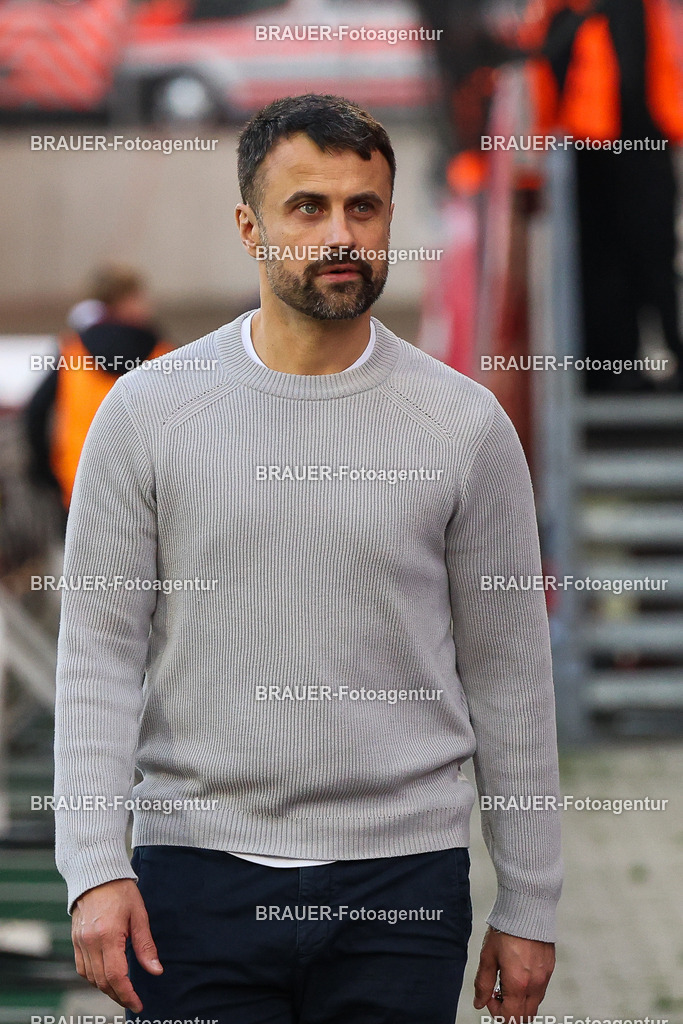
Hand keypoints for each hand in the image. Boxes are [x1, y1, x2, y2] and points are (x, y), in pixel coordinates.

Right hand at [71, 878, 162, 1011]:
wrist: (97, 874)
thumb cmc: (121, 891)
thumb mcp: (139, 915)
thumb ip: (146, 945)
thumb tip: (156, 970)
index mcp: (108, 935)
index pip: (116, 975)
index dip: (127, 994)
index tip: (138, 1003)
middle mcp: (90, 942)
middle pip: (102, 981)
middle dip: (118, 995)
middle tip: (133, 1000)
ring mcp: (80, 942)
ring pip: (90, 978)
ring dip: (106, 988)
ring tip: (122, 990)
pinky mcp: (75, 940)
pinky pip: (82, 968)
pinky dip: (94, 978)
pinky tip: (106, 976)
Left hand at [473, 926, 554, 1022]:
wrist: (526, 908)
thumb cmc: (506, 929)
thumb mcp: (488, 956)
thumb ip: (483, 983)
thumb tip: (479, 1001)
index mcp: (518, 984)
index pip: (510, 1018)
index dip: (496, 1012)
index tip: (489, 996)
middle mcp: (535, 984)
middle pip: (524, 1016)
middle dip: (509, 1010)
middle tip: (498, 992)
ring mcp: (544, 977)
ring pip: (534, 1004)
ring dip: (520, 1001)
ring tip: (507, 980)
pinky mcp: (550, 968)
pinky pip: (540, 990)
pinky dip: (529, 990)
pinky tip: (519, 972)